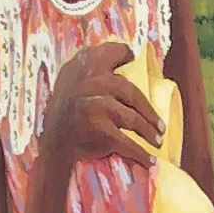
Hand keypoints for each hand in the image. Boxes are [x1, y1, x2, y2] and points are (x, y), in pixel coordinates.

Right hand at [40, 38, 159, 175]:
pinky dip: (141, 154)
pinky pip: (128, 143)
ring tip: (158, 141)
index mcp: (85, 65)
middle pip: (130, 91)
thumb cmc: (66, 111)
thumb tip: (121, 59)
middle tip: (160, 125)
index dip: (124, 54)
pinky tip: (150, 160)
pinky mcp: (100, 128)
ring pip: (133, 119)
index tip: (132, 57)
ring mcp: (96, 105)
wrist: (53, 142)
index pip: (110, 52)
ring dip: (149, 132)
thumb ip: (91, 70)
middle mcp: (91, 81)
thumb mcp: (71, 80)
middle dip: (149, 111)